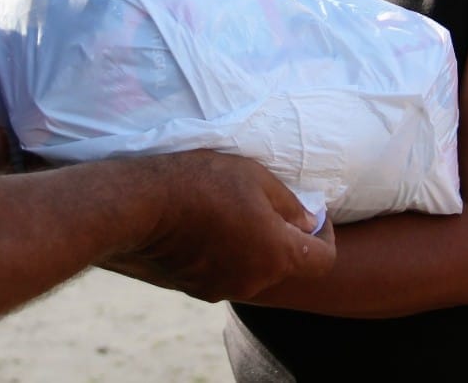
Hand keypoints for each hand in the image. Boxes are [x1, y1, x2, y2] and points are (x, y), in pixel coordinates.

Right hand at [112, 150, 335, 301]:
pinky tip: (204, 228)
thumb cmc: (202, 183)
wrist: (142, 205)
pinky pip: (225, 273)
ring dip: (252, 247)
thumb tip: (309, 220)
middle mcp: (257, 279)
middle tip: (262, 205)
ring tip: (228, 213)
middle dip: (283, 237)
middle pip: (286, 263)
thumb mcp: (255, 177)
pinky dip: (225, 256)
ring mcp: (225, 288)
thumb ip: (290, 203)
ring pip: (254, 268)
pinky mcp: (198, 289)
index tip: (313, 216)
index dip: (325, 236)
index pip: (323, 259)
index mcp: (278, 253)